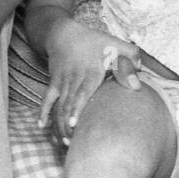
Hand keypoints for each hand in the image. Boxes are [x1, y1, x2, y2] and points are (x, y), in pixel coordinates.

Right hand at [39, 21, 140, 143]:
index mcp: (90, 72)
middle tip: (72, 144)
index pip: (82, 92)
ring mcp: (61, 82)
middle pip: (69, 104)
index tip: (75, 124)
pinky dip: (43, 113)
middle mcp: (74, 79)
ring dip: (59, 124)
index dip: (77, 108)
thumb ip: (129, 62)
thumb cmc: (94, 41)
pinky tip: (41, 127)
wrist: (63, 33)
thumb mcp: (115, 45)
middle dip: (69, 124)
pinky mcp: (53, 83)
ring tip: (63, 143)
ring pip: (59, 106)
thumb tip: (137, 85)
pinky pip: (46, 100)